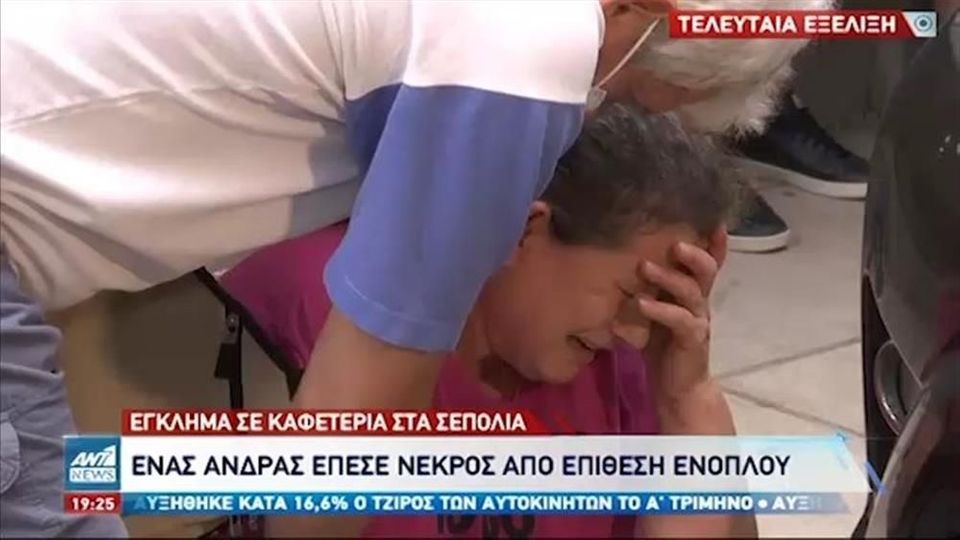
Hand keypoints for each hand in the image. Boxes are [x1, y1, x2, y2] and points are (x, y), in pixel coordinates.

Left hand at [615, 228, 726, 400]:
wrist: (677, 386)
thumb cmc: (661, 344)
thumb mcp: (654, 310)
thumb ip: (647, 288)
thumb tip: (620, 258)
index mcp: (692, 292)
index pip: (707, 261)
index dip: (713, 242)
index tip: (712, 217)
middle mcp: (699, 301)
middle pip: (706, 270)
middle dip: (693, 253)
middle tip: (673, 241)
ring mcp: (698, 320)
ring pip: (692, 291)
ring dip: (668, 277)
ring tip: (645, 267)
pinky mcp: (692, 340)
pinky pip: (680, 320)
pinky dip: (660, 310)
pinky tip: (642, 303)